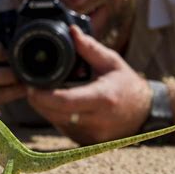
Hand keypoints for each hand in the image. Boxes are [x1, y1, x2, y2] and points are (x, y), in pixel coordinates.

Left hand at [27, 25, 151, 144]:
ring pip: (55, 122)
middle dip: (38, 100)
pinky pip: (62, 128)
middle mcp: (96, 121)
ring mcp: (90, 135)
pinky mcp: (85, 142)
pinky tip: (56, 104)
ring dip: (45, 108)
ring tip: (41, 92)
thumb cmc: (127, 85)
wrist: (144, 114)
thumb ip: (89, 48)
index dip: (42, 95)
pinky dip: (56, 116)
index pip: (64, 101)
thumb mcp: (112, 62)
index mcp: (103, 98)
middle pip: (54, 113)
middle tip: (30, 86)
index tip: (30, 85)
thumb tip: (71, 31)